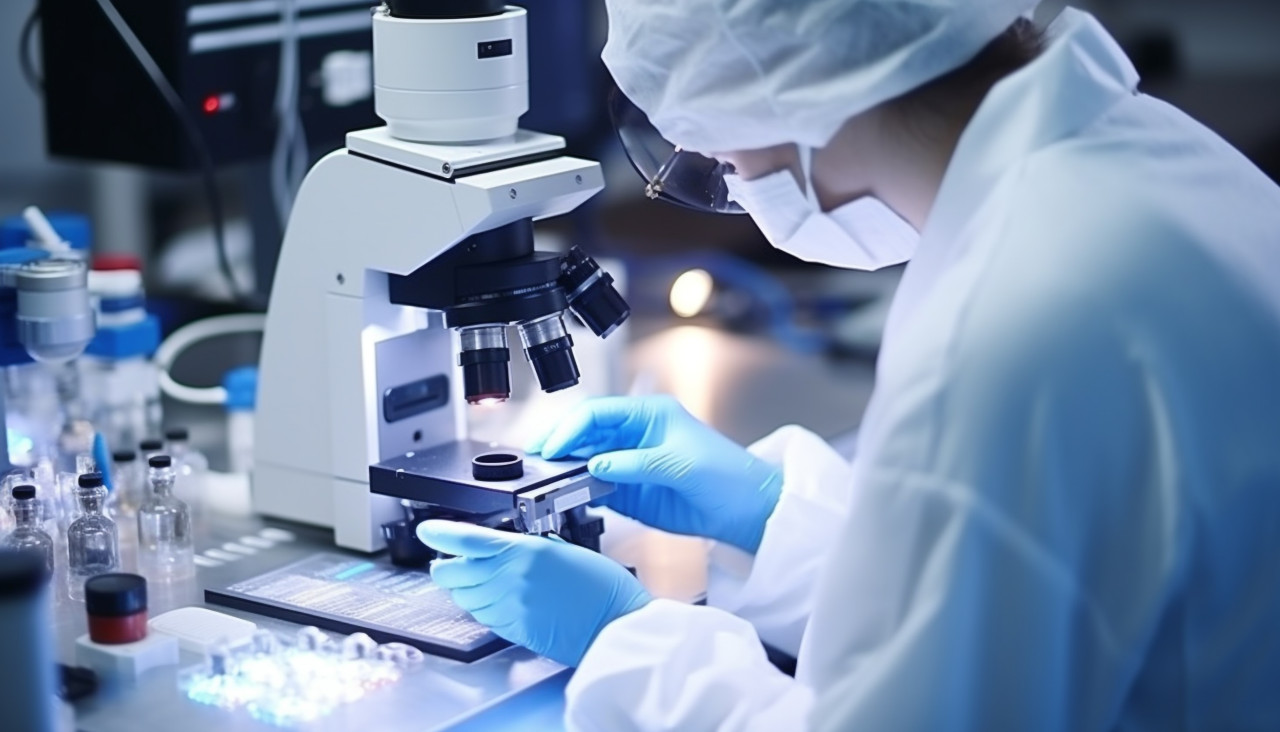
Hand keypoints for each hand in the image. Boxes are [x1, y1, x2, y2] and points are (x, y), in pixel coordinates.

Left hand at [418, 520, 650, 666]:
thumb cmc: (602, 587)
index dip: (441, 534)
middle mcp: (511, 579)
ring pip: (465, 597)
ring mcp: (510, 607)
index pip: (468, 540)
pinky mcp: (513, 630)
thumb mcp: (565, 550)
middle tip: (445, 562)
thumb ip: (529, 547)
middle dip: (446, 567)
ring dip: (464, 589)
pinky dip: (482, 608)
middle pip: (455, 572)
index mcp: (526, 551)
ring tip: (473, 583)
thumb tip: (505, 548)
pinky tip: (494, 602)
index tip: (428, 530)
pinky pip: (484, 617)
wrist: (615, 624)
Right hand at [527, 396, 782, 553]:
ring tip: (545, 479)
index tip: (553, 447)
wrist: (749, 512)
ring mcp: (631, 464)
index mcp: (649, 414)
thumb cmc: (728, 475)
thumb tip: (596, 467)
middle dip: (560, 444)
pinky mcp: (632, 492)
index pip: (598, 413)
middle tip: (535, 460)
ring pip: (587, 460)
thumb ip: (635, 465)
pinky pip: (597, 487)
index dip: (571, 428)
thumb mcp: (680, 464)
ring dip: (566, 468)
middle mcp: (635, 436)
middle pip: (586, 434)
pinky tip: (568, 494)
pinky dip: (580, 490)